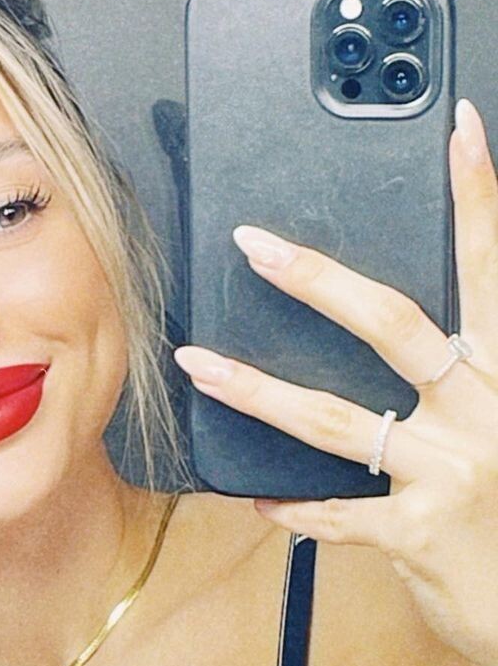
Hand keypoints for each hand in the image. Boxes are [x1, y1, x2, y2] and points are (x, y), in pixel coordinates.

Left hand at [173, 97, 497, 665]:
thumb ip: (473, 377)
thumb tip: (417, 336)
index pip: (492, 272)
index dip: (480, 199)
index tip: (462, 131)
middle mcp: (489, 411)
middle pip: (395, 325)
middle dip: (318, 279)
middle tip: (253, 244)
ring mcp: (454, 472)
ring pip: (336, 418)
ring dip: (256, 389)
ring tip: (196, 362)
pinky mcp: (421, 535)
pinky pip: (336, 513)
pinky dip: (295, 506)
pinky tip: (257, 497)